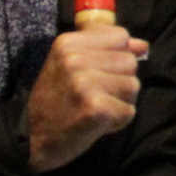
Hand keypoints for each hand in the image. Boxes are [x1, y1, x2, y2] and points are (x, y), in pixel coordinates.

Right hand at [26, 22, 146, 171]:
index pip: (120, 36)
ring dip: (120, 102)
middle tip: (95, 95)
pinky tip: (96, 123)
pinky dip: (117, 121)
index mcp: (68, 43)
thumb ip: (107, 50)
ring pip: (133, 86)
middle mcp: (75, 59)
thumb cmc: (56, 99)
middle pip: (130, 62)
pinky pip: (129, 110)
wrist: (32, 139)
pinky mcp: (95, 108)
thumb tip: (142, 45)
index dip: (117, 56)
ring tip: (96, 108)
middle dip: (120, 81)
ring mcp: (84, 83)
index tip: (98, 72)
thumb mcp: (72, 65)